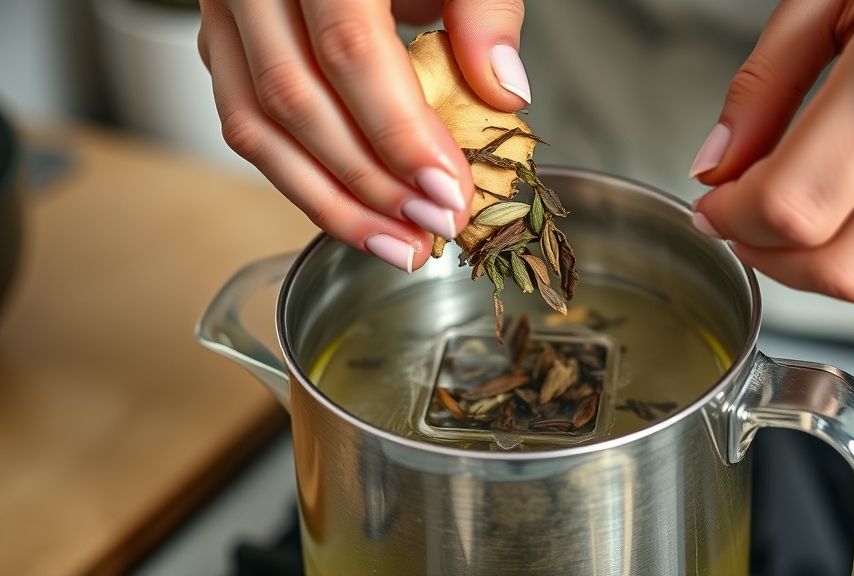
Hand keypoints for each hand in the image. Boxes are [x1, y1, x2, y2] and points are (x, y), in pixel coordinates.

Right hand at [197, 0, 529, 271]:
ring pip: (254, 124)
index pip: (349, 48)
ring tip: (395, 245)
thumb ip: (482, 6)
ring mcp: (224, 10)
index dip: (399, 132)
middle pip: (296, 99)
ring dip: (327, 201)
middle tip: (430, 230)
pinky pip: (243, 122)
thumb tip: (504, 90)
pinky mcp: (221, 39)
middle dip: (369, 183)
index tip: (449, 192)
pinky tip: (351, 213)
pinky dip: (298, 177)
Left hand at [690, 0, 853, 301]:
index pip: (792, 204)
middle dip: (766, 252)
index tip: (713, 206)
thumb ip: (767, 81)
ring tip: (788, 206)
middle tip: (739, 220)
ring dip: (811, 257)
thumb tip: (717, 162)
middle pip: (836, 263)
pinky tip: (852, 188)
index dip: (733, 219)